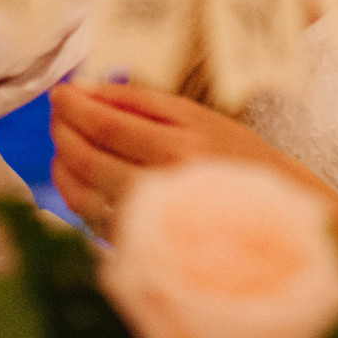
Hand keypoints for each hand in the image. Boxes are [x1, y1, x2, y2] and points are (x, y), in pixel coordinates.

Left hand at [49, 81, 335, 238]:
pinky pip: (97, 223)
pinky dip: (79, 198)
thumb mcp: (198, 115)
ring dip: (64, 167)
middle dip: (64, 134)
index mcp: (179, 149)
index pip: (107, 126)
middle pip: (91, 160)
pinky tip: (79, 178)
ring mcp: (152, 225)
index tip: (59, 93)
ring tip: (64, 145)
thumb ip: (141, 100)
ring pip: (86, 197)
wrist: (279, 213)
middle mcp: (163, 189)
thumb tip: (86, 88)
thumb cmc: (237, 157)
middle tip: (58, 115)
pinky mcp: (147, 249)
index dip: (75, 108)